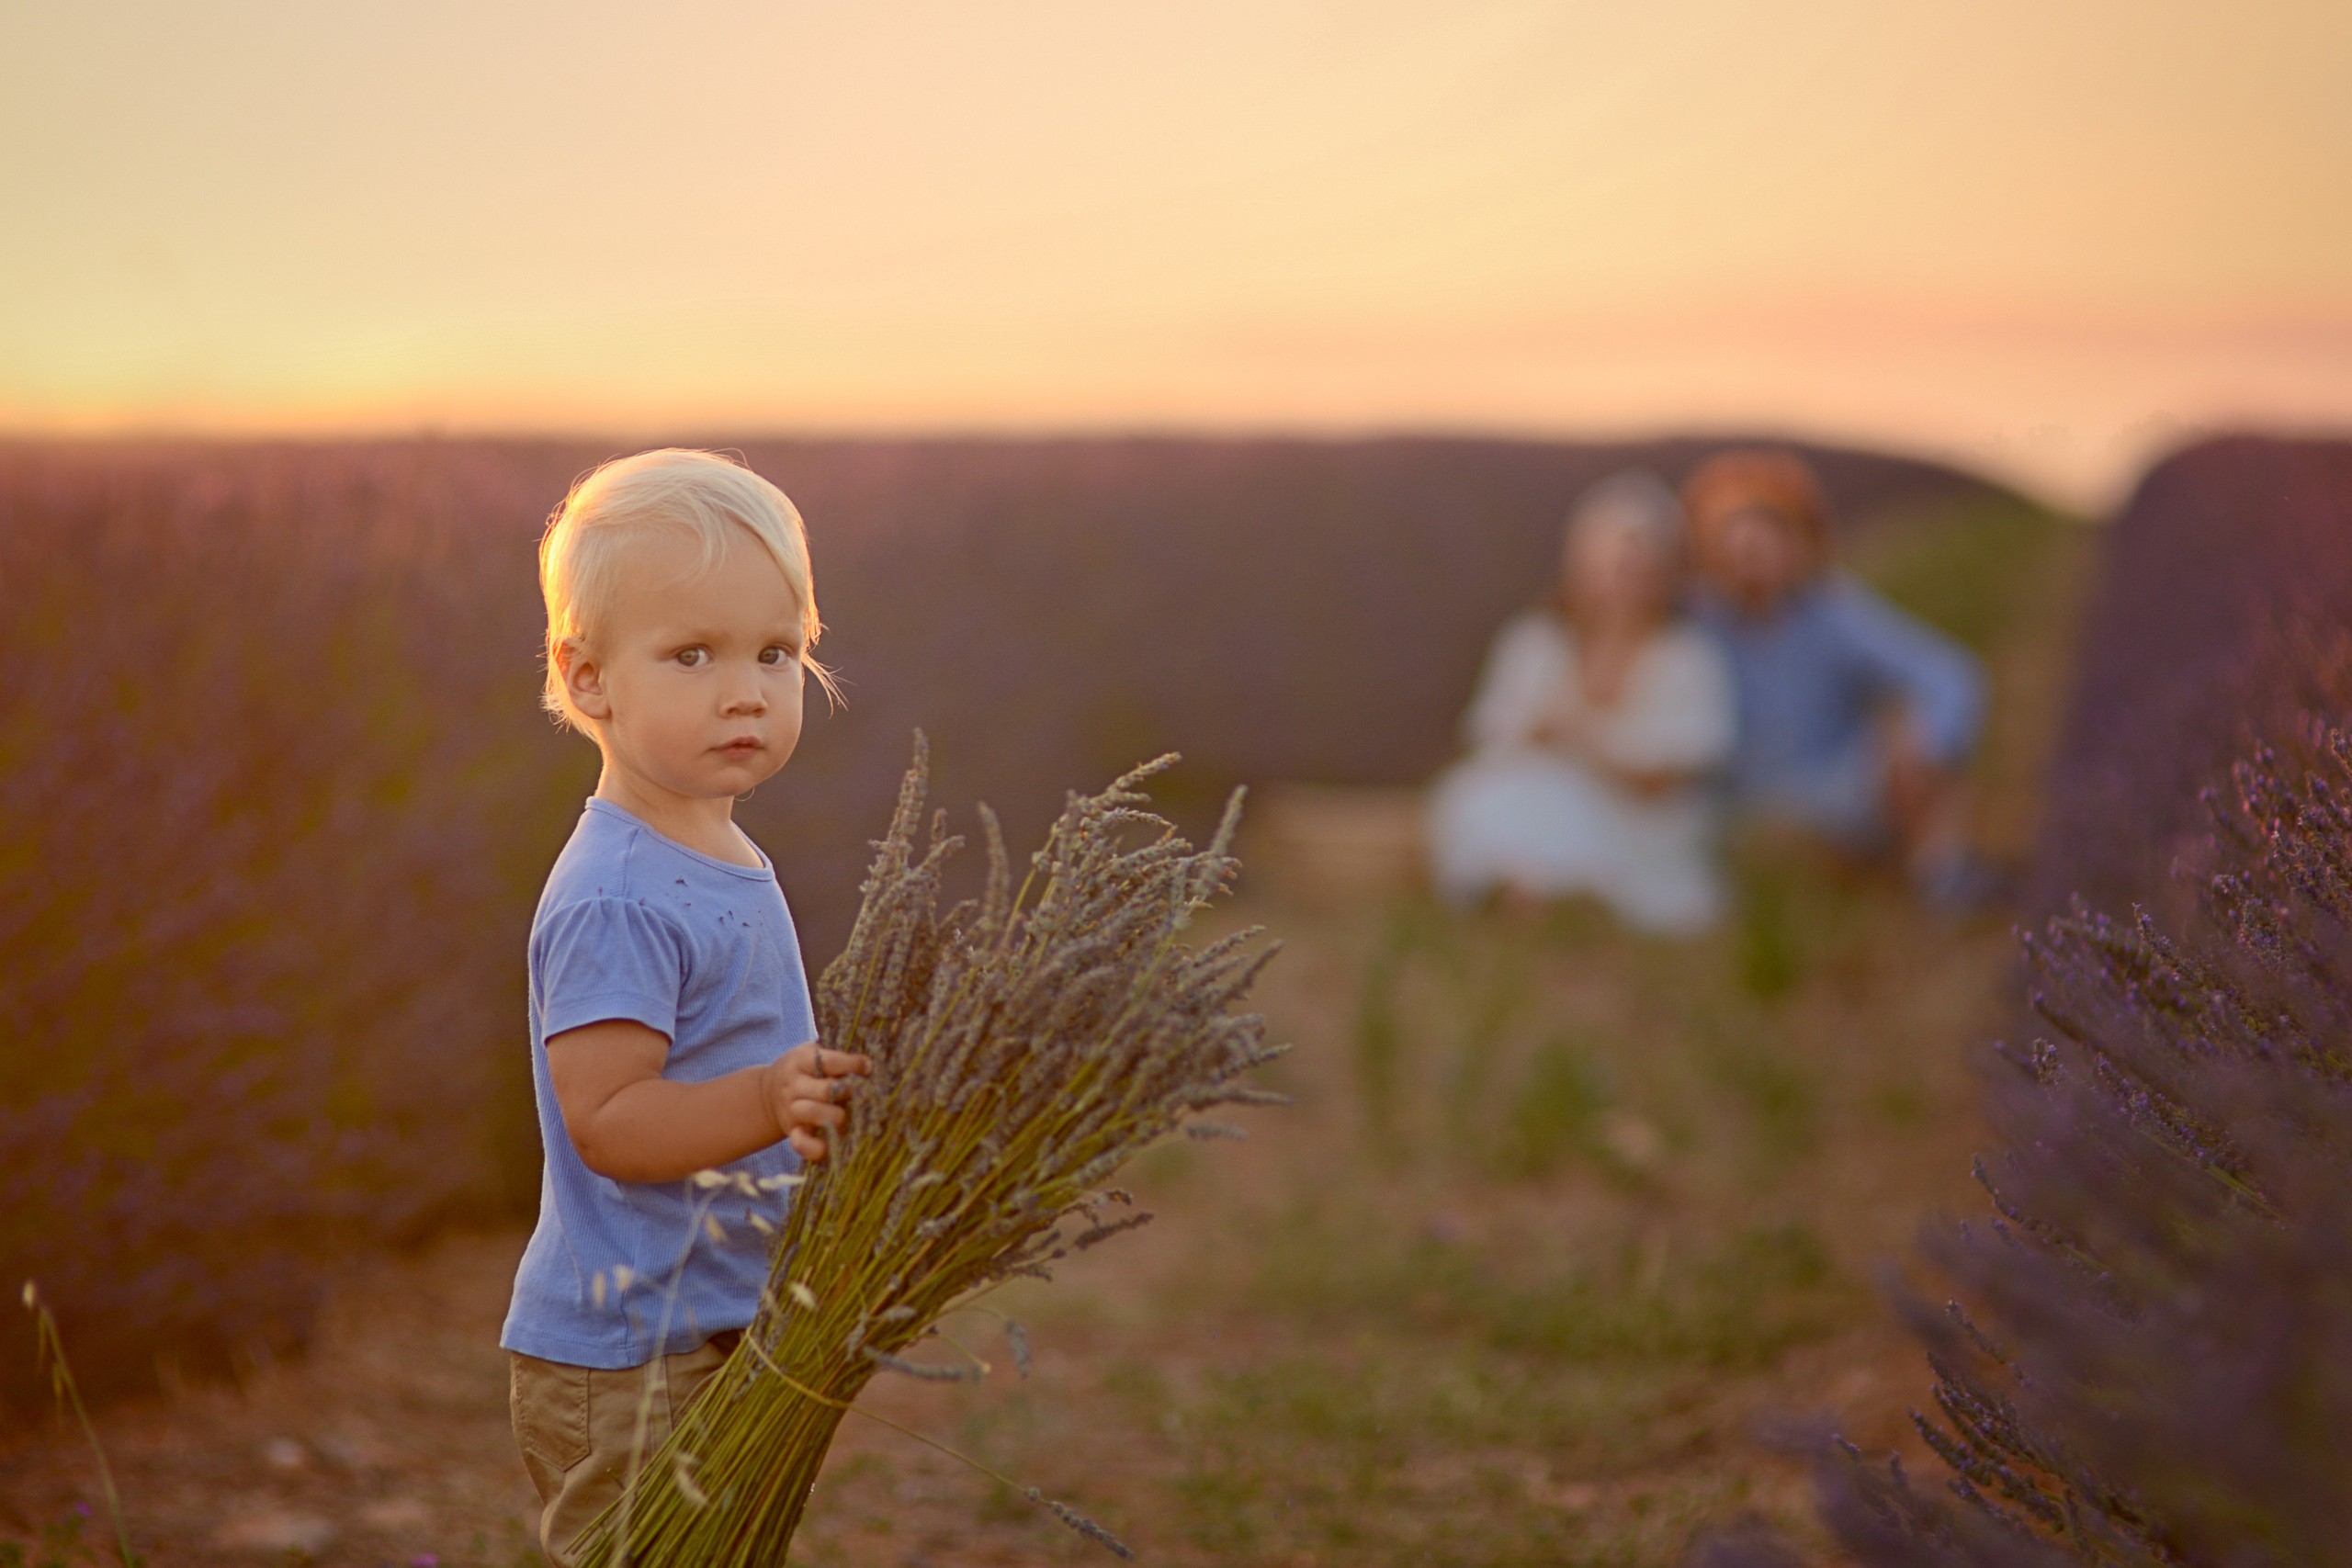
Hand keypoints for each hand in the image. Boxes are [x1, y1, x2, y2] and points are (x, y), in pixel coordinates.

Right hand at [762, 1043, 871, 1161]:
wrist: (767, 1094)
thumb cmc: (804, 1071)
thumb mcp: (812, 1054)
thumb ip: (836, 1056)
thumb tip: (869, 1064)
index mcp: (801, 1061)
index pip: (829, 1062)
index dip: (852, 1064)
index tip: (867, 1067)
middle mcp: (794, 1085)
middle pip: (826, 1090)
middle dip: (849, 1092)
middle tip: (861, 1094)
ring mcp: (792, 1110)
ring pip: (816, 1113)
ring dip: (838, 1116)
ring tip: (847, 1116)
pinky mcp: (792, 1132)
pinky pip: (802, 1143)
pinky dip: (817, 1147)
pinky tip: (830, 1145)